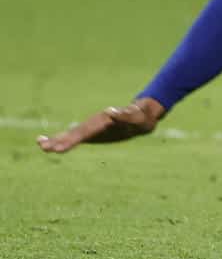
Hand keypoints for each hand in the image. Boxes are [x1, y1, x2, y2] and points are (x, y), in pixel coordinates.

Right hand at [39, 97, 164, 153]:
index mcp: (103, 121)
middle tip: (43, 147)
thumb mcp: (137, 117)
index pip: (85, 132)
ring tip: (41, 145)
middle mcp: (94, 123)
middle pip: (75, 133)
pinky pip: (75, 137)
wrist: (143, 115)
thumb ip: (125, 115)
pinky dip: (62, 140)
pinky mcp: (92, 133)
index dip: (72, 139)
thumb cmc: (142, 117)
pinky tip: (51, 145)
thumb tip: (110, 111)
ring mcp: (92, 127)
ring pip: (72, 134)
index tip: (58, 146)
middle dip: (60, 140)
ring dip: (57, 140)